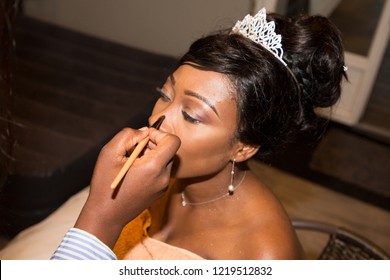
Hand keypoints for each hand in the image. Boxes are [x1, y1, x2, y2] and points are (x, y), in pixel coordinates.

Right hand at [74, 127, 179, 247]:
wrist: (106, 216)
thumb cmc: (105, 185)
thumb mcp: (110, 153)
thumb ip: (128, 135)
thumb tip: (144, 131)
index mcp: (154, 167)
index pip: (173, 141)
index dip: (159, 134)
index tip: (143, 138)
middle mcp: (164, 177)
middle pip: (170, 150)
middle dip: (154, 144)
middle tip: (134, 149)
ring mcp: (163, 186)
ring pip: (165, 160)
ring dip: (152, 155)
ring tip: (133, 161)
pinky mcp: (160, 192)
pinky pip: (161, 172)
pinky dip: (152, 166)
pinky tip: (135, 172)